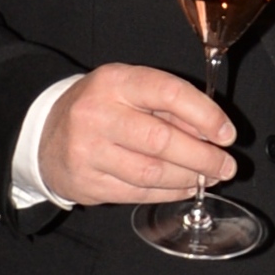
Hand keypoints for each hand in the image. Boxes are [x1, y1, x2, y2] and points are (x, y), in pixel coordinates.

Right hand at [38, 64, 235, 207]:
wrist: (46, 135)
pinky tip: (185, 188)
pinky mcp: (87, 182)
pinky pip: (138, 193)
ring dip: (189, 178)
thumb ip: (170, 106)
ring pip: (151, 172)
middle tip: (227, 166)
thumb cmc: (101, 109)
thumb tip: (213, 133)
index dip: (205, 115)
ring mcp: (88, 151)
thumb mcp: (130, 91)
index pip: (168, 93)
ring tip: (208, 177)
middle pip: (161, 140)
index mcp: (114, 81)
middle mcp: (97, 114)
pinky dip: (169, 193)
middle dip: (203, 157)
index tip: (227, 134)